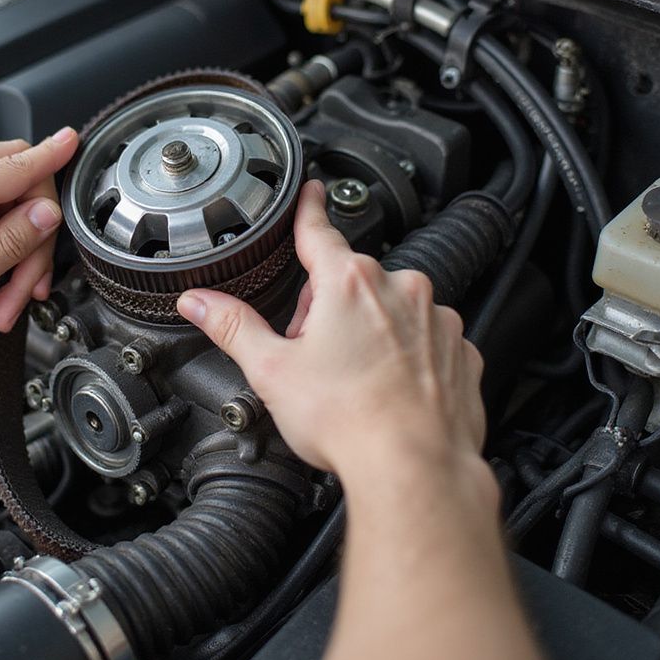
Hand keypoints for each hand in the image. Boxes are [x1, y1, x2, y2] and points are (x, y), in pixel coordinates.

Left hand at [0, 128, 78, 345]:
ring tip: (4, 292)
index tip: (76, 143)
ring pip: (2, 188)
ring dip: (15, 237)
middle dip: (36, 229)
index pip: (23, 165)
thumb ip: (10, 242)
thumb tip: (48, 212)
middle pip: (19, 175)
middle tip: (28, 282)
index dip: (56, 156)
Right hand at [176, 180, 484, 478]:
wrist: (415, 467)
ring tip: (353, 381)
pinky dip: (406, 356)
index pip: (319, 230)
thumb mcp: (272, 370)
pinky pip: (424, 339)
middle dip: (328, 310)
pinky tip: (387, 390)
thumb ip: (233, 327)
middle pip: (349, 282)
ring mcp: (435, 319)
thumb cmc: (349, 420)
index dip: (308, 208)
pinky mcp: (459, 351)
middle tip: (316, 357)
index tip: (311, 191)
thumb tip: (200, 302)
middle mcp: (400, 289)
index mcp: (349, 282)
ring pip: (389, 309)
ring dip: (369, 331)